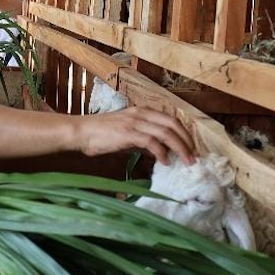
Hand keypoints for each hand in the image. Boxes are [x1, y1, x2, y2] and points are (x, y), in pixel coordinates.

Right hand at [74, 106, 194, 164]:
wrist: (81, 132)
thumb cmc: (100, 134)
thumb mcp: (126, 134)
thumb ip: (143, 140)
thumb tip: (159, 152)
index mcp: (142, 111)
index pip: (171, 119)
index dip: (184, 133)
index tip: (191, 148)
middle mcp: (141, 114)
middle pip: (173, 124)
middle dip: (187, 141)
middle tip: (194, 157)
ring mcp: (135, 122)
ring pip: (166, 133)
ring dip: (180, 148)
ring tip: (186, 162)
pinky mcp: (128, 133)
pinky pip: (151, 142)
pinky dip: (162, 153)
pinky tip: (165, 162)